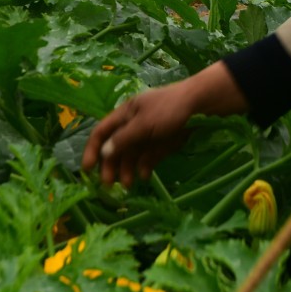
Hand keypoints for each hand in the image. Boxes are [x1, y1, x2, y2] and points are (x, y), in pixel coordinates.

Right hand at [83, 62, 250, 185]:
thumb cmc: (170, 109)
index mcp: (126, 114)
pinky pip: (149, 157)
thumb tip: (104, 153)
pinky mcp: (164, 142)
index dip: (92, 150)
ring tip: (128, 186)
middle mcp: (135, 124)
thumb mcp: (144, 124)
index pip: (102, 132)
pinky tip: (144, 177)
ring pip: (133, 154)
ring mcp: (150, 134)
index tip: (87, 170)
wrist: (203, 105)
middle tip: (108, 185)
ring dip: (127, 169)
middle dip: (110, 165)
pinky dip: (145, 167)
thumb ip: (124, 139)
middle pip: (116, 147)